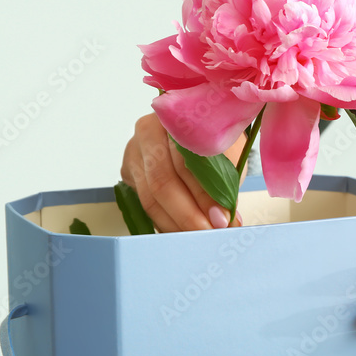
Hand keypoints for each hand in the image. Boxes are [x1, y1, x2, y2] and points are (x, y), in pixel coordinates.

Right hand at [121, 113, 245, 231]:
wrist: (198, 131)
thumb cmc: (215, 143)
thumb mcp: (228, 155)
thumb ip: (225, 183)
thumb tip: (225, 220)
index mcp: (176, 117)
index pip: (186, 161)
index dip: (204, 194)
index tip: (222, 219)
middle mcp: (149, 129)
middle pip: (162, 180)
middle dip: (188, 214)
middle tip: (208, 233)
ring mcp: (134, 149)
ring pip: (149, 196)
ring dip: (175, 223)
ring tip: (197, 237)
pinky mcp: (128, 168)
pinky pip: (143, 202)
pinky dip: (164, 221)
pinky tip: (181, 232)